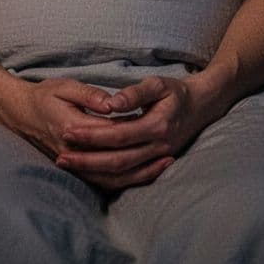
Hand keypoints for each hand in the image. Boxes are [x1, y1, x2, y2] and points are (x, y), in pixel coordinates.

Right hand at [0, 78, 150, 175]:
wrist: (20, 113)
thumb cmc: (44, 95)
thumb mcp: (64, 86)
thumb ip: (89, 95)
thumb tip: (111, 105)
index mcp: (71, 127)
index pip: (109, 133)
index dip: (133, 131)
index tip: (158, 125)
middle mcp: (73, 152)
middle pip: (113, 162)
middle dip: (143, 160)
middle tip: (169, 151)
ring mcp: (74, 164)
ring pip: (110, 178)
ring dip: (138, 174)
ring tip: (164, 164)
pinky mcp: (75, 169)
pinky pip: (102, 182)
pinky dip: (125, 181)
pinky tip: (143, 174)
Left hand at [54, 75, 215, 190]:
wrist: (202, 106)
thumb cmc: (177, 92)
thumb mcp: (158, 84)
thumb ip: (135, 93)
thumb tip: (111, 103)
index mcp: (157, 126)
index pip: (118, 135)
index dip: (92, 135)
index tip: (68, 131)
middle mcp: (158, 147)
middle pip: (117, 161)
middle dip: (87, 160)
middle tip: (61, 157)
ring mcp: (158, 159)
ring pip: (122, 174)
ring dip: (94, 173)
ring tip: (68, 166)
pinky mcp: (156, 164)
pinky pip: (130, 178)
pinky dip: (109, 179)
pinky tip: (90, 174)